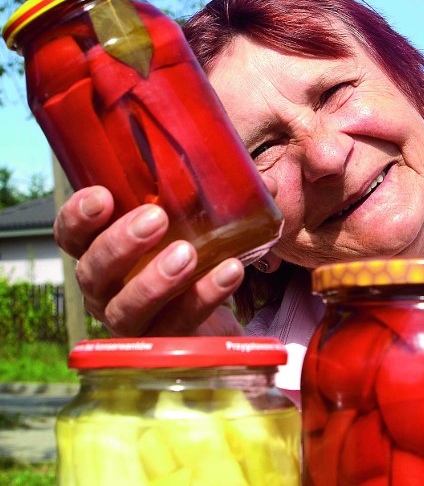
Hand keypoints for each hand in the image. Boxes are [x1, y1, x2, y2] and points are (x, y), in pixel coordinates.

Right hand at [54, 186, 244, 336]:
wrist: (211, 317)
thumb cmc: (188, 257)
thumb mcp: (185, 225)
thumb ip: (200, 199)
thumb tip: (253, 176)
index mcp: (101, 253)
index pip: (71, 235)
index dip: (77, 217)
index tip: (103, 195)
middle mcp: (106, 290)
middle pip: (92, 271)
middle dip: (120, 244)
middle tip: (155, 219)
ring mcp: (132, 323)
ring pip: (127, 309)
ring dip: (155, 280)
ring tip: (187, 254)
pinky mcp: (165, 347)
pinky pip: (178, 324)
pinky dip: (204, 297)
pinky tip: (230, 272)